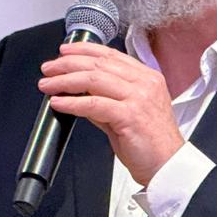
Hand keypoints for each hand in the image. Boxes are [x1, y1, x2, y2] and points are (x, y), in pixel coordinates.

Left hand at [39, 43, 184, 184]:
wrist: (168, 166)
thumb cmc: (151, 144)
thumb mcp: (129, 114)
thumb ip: (106, 100)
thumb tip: (81, 93)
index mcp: (147, 78)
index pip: (110, 55)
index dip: (84, 50)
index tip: (64, 52)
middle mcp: (144, 83)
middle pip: (98, 64)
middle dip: (68, 64)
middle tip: (49, 69)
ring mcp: (138, 98)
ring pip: (93, 79)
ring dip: (65, 81)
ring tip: (48, 84)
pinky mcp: (130, 115)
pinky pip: (93, 104)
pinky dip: (72, 102)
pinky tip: (59, 102)